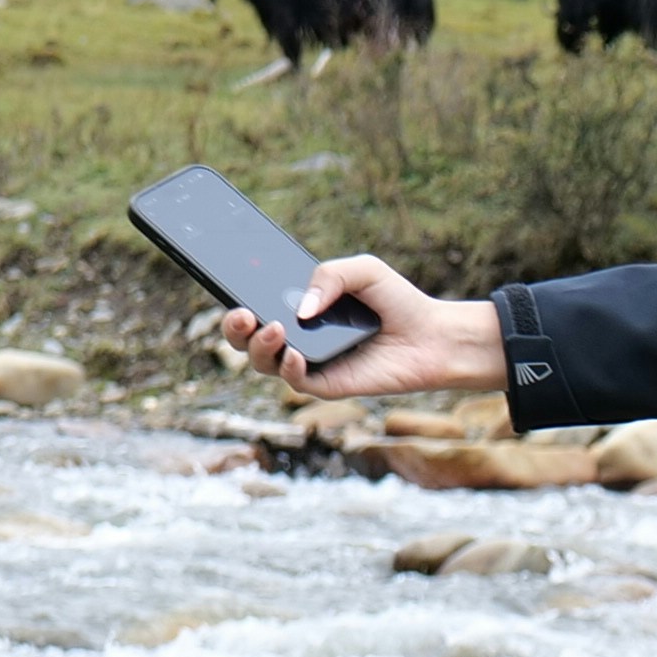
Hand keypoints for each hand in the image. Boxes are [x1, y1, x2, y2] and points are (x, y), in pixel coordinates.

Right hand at [218, 252, 504, 399]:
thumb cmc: (396, 301)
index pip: (252, 301)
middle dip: (233, 326)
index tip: (223, 281)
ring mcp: (308, 362)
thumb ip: (329, 276)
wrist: (433, 337)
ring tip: (274, 328)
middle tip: (241, 312)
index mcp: (296, 307)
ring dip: (259, 346)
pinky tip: (297, 353)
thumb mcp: (364, 270)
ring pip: (262, 362)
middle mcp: (296, 336)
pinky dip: (290, 368)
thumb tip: (301, 309)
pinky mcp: (326, 385)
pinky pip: (295, 382)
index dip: (232, 294)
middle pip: (245, 337)